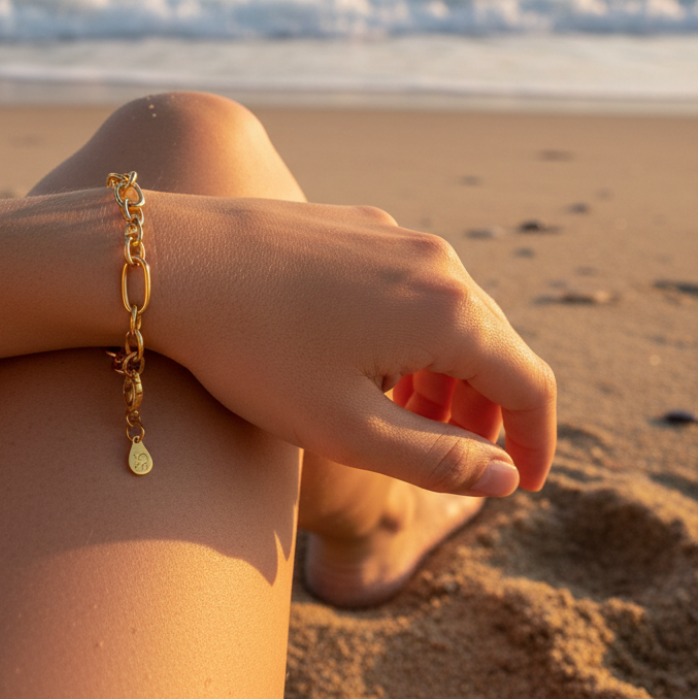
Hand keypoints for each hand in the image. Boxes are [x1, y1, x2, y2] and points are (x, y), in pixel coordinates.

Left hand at [147, 194, 555, 496]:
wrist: (171, 258)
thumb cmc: (254, 351)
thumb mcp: (347, 428)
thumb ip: (436, 460)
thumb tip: (504, 477)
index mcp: (450, 311)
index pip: (530, 383)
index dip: (535, 442)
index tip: (520, 483)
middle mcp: (435, 260)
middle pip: (494, 343)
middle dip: (486, 409)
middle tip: (457, 456)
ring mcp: (393, 232)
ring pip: (449, 310)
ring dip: (445, 370)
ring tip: (406, 414)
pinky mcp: (354, 222)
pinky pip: (406, 282)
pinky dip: (410, 329)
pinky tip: (365, 356)